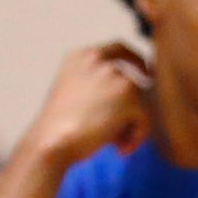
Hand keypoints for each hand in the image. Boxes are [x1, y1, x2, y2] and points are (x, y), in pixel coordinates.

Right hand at [20, 43, 153, 168]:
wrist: (52, 142)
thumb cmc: (59, 130)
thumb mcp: (74, 97)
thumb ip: (99, 89)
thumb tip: (133, 100)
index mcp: (80, 57)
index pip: (117, 48)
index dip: (135, 59)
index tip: (146, 71)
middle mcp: (97, 59)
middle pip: (134, 76)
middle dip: (138, 100)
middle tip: (143, 117)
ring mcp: (114, 73)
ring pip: (141, 102)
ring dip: (132, 125)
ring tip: (115, 144)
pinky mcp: (129, 93)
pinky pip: (146, 118)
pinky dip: (137, 136)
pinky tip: (120, 149)